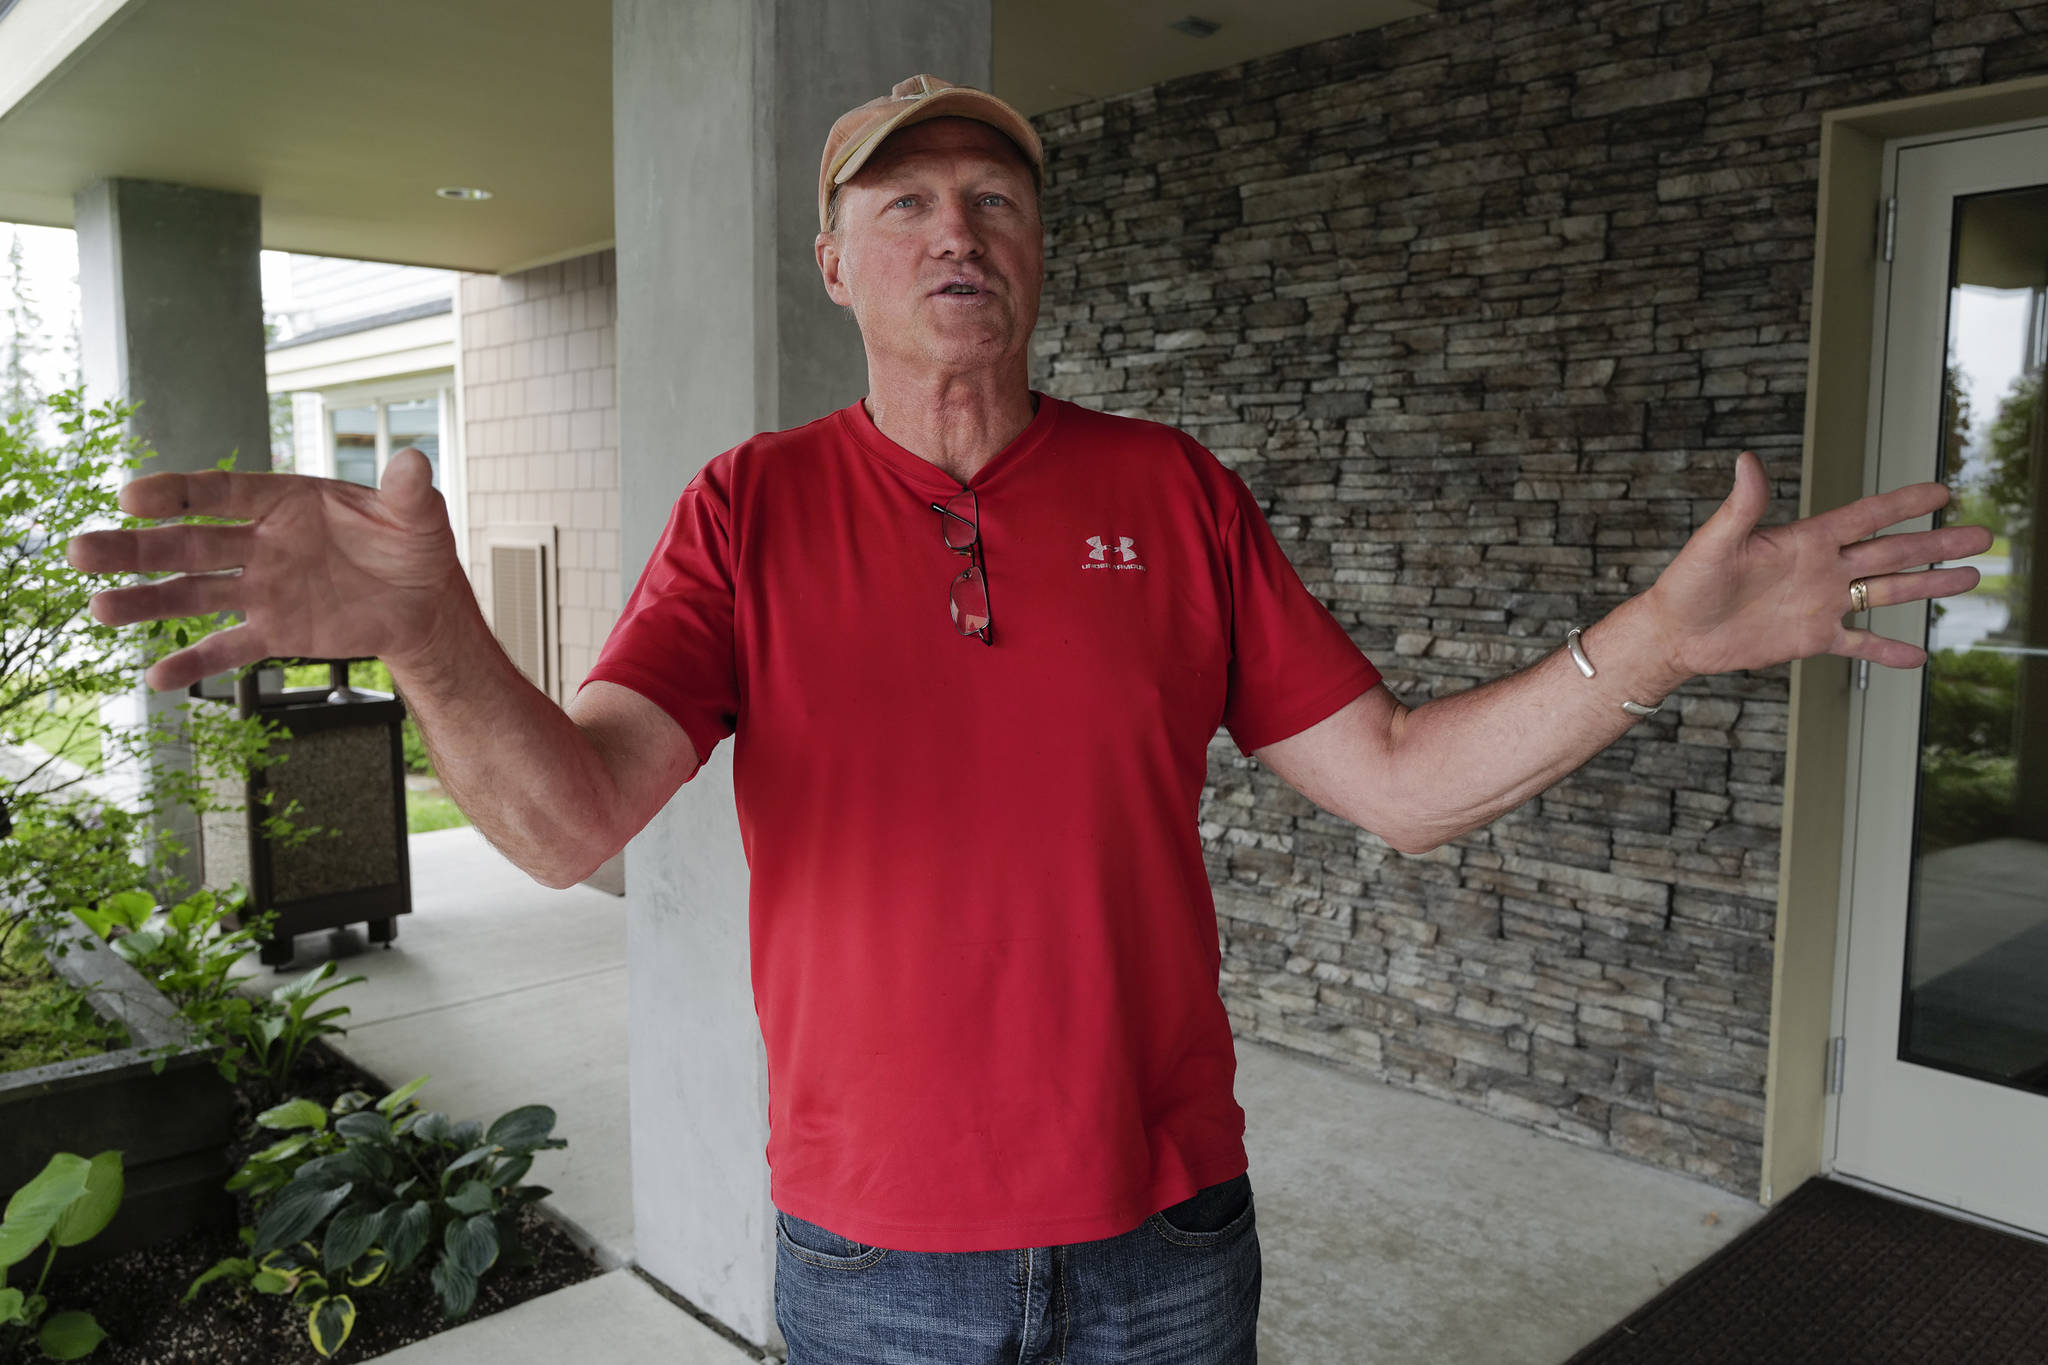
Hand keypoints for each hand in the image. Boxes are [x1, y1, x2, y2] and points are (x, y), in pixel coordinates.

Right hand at [66, 448, 464, 691]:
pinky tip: (156, 678)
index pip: (221, 493)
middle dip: (134, 547)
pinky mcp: (276, 630)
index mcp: (285, 501)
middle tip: (79, 551)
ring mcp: (264, 588)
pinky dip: (196, 662)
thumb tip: (415, 462)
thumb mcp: (417, 514)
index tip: (130, 497)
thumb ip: (407, 491)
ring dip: (147, 601)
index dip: (177, 493)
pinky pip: (229, 647)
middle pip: (187, 543)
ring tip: (97, 608)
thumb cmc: (413, 544)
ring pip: (194, 594)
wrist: (423, 601)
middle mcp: (262, 543)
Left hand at [1642, 450, 1993, 680]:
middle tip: (1981, 536)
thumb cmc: (1688, 582)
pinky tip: (1920, 657)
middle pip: (1892, 552)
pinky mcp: (1812, 638)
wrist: (1675, 633)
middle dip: (1937, 544)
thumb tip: (1747, 460)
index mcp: (1805, 539)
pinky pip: (1859, 644)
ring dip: (1928, 586)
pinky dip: (1888, 651)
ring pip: (1887, 592)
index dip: (1904, 503)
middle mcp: (1822, 568)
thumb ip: (1741, 506)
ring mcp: (1821, 604)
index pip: (1866, 516)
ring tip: (1970, 579)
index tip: (1943, 490)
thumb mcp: (1716, 543)